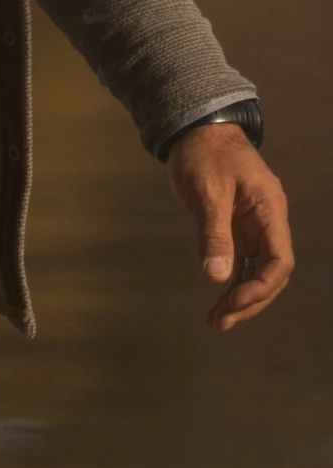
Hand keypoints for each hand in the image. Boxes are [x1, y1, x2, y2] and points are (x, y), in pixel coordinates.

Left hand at [168, 123, 292, 330]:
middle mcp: (267, 222)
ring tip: (215, 323)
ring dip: (240, 300)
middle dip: (250, 301)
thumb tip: (216, 276)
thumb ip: (213, 234)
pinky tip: (217, 306)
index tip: (232, 302)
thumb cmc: (205, 156)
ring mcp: (253, 228)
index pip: (279, 259)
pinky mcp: (237, 231)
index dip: (261, 287)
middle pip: (272, 273)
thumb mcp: (207, 194)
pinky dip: (231, 286)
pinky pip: (242, 266)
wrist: (199, 134)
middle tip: (218, 322)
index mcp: (269, 210)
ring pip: (257, 273)